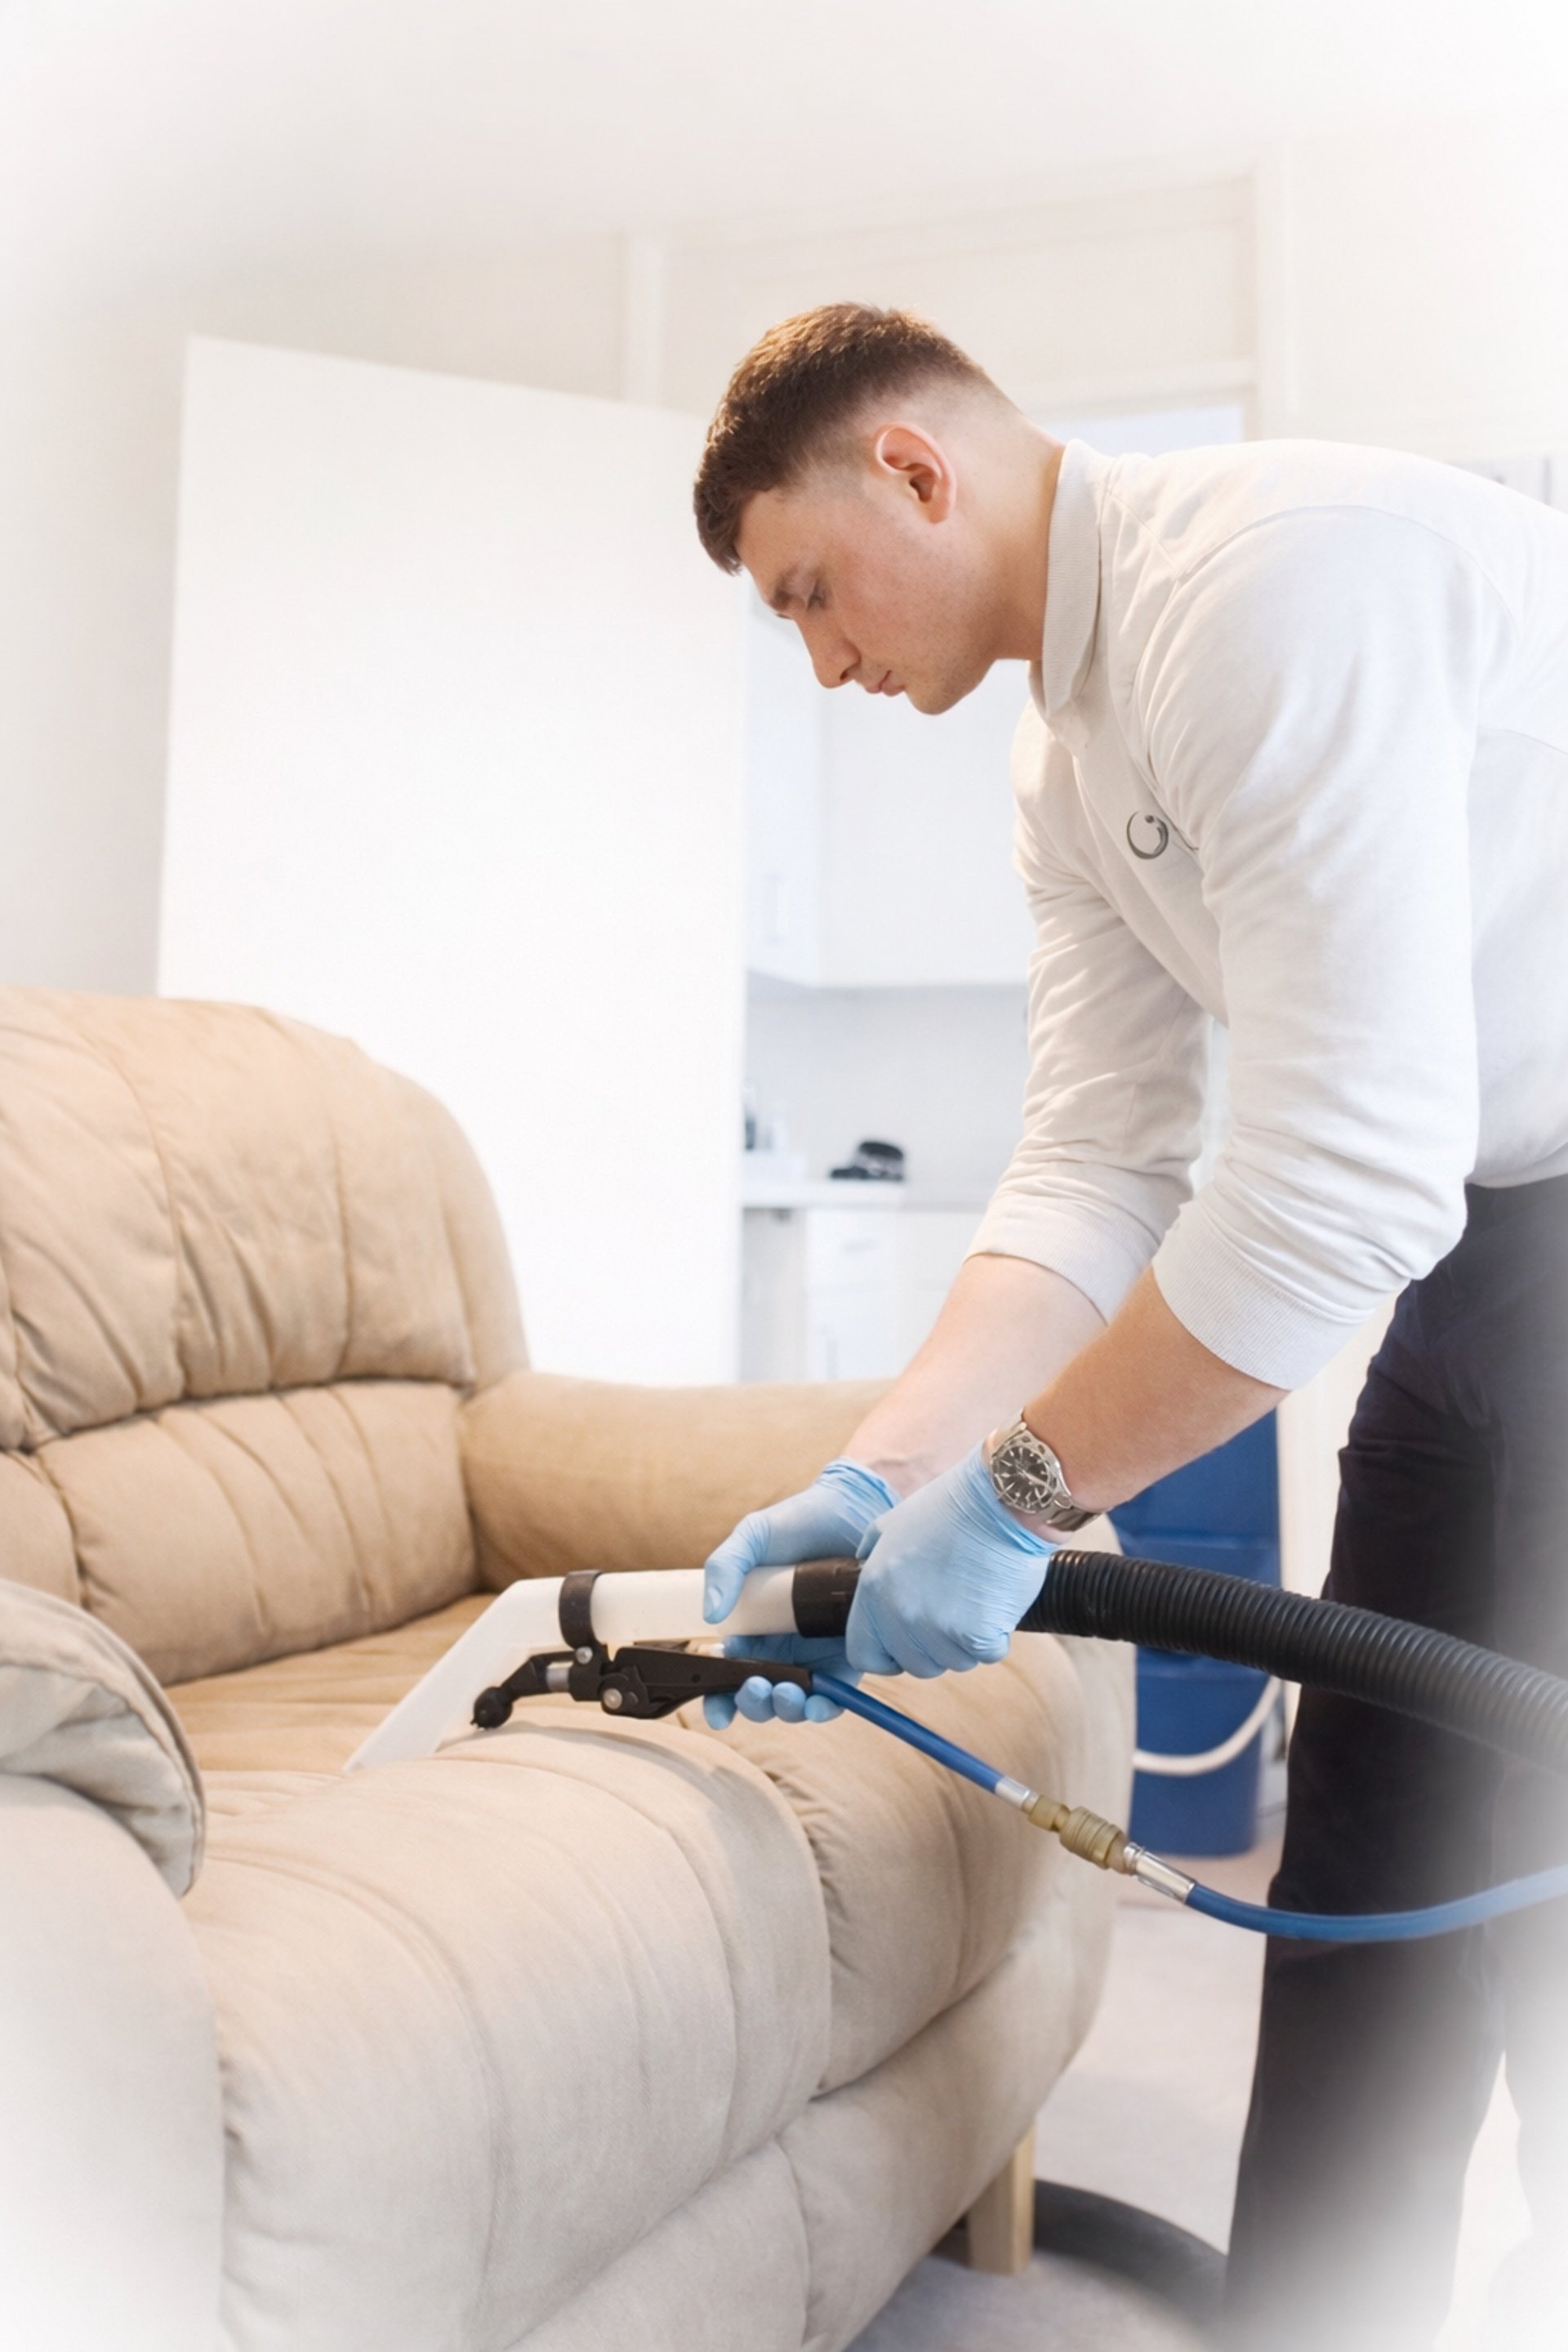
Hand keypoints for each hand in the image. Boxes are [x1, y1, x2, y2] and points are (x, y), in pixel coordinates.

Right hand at [700, 1460, 897, 1727]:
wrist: (853, 1509)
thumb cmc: (798, 1522)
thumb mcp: (752, 1536)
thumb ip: (725, 1567)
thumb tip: (711, 1614)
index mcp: (750, 1628)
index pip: (726, 1675)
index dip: (718, 1700)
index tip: (717, 1711)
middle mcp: (780, 1648)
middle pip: (760, 1696)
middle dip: (754, 1704)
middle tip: (755, 1688)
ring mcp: (814, 1655)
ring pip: (795, 1701)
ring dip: (786, 1708)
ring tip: (786, 1692)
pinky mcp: (849, 1655)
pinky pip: (836, 1693)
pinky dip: (825, 1705)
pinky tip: (817, 1699)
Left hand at [847, 1444, 1055, 1679]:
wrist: (1002, 1500)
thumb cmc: (952, 1507)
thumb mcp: (893, 1522)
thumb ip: (872, 1553)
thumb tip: (865, 1568)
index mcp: (874, 1589)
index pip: (864, 1655)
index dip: (886, 1655)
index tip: (906, 1645)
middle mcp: (901, 1613)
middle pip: (915, 1664)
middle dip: (934, 1647)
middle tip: (955, 1611)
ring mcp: (939, 1627)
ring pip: (954, 1662)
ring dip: (967, 1642)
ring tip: (977, 1598)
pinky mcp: (979, 1634)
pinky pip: (988, 1654)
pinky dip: (996, 1637)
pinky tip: (997, 1601)